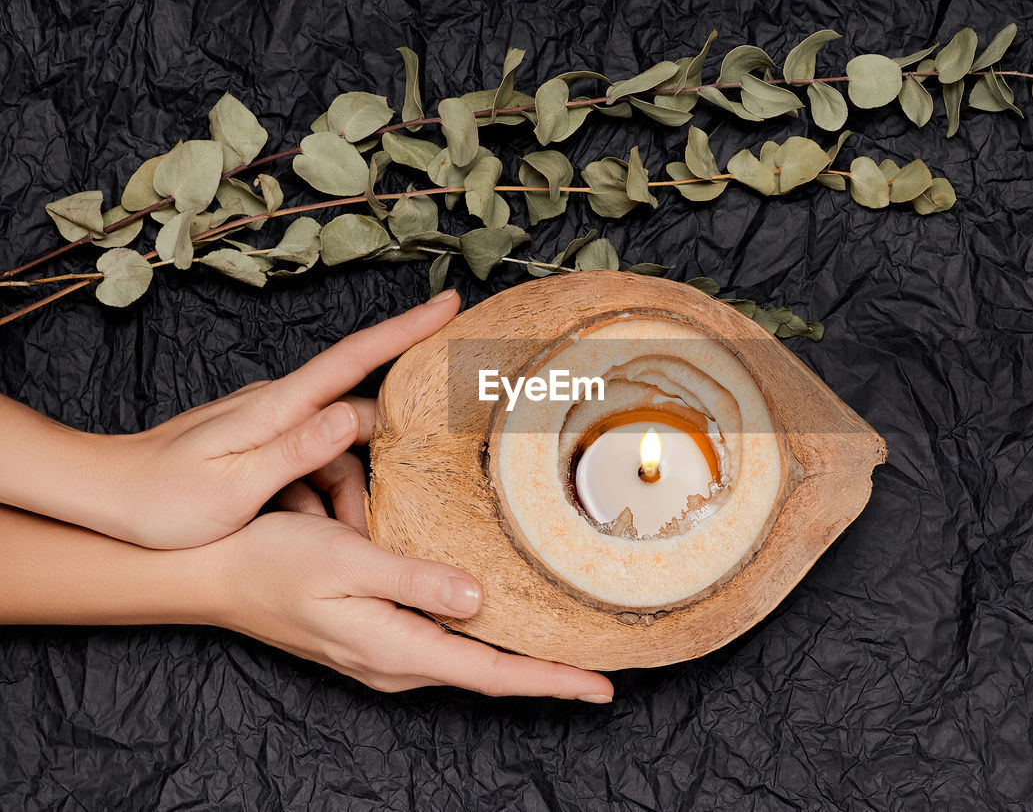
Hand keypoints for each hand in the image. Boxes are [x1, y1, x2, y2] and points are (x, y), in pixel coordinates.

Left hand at [92, 291, 460, 547]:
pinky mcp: (260, 438)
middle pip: (359, 409)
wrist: (101, 494)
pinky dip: (326, 485)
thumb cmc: (161, 500)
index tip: (449, 304)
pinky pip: (313, 456)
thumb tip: (351, 417)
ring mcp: (269, 418)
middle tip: (425, 474)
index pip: (354, 358)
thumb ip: (295, 451)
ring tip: (352, 531)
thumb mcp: (233, 489)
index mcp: (277, 408)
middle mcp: (277, 402)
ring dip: (352, 482)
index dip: (407, 330)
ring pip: (337, 442)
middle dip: (394, 441)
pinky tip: (316, 522)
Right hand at [206, 510, 614, 700]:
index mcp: (394, 648)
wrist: (215, 576)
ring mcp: (384, 654)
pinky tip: (498, 621)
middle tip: (599, 664)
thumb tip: (479, 601)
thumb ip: (415, 580)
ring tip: (564, 647)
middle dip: (545, 673)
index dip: (550, 681)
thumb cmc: (275, 562)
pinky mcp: (375, 638)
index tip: (601, 687)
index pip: (490, 673)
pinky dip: (481, 642)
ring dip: (516, 658)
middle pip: (487, 672)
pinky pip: (442, 646)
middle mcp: (395, 662)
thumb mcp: (348, 561)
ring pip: (467, 661)